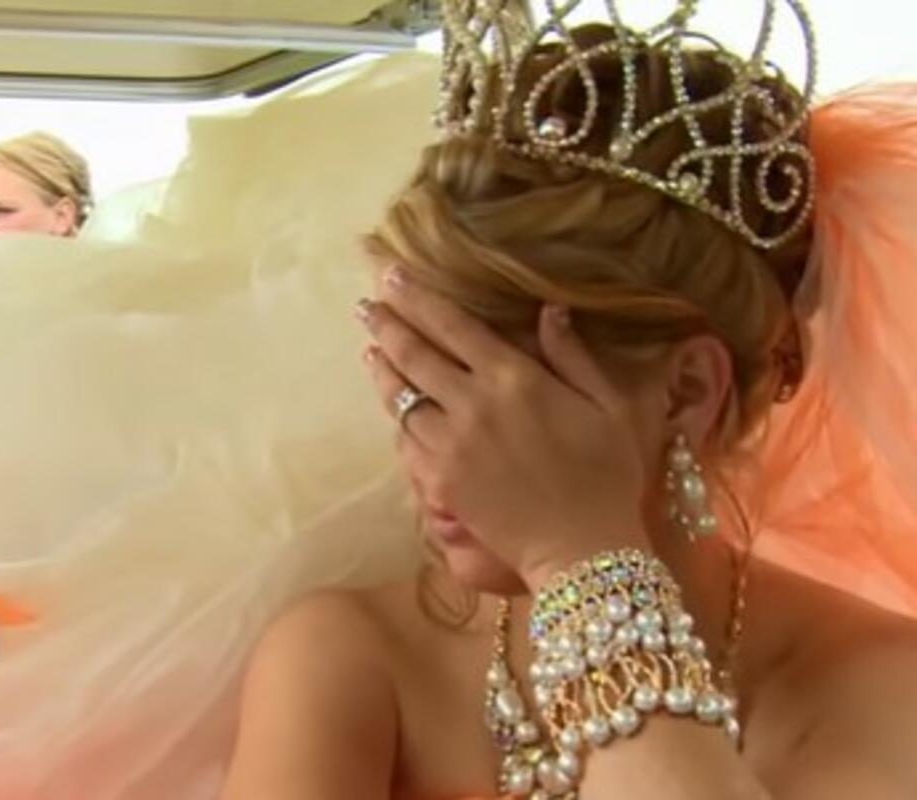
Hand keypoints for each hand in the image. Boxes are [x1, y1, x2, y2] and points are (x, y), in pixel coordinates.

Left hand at [358, 266, 650, 590]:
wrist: (582, 548)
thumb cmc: (607, 475)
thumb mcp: (607, 405)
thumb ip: (572, 355)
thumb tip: (550, 311)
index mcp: (514, 377)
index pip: (452, 324)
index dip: (418, 297)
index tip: (392, 275)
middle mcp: (473, 403)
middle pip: (415, 354)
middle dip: (387, 324)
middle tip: (366, 305)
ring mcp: (450, 443)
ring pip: (401, 397)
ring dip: (382, 369)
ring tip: (369, 349)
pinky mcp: (439, 479)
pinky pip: (406, 441)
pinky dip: (397, 420)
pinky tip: (393, 408)